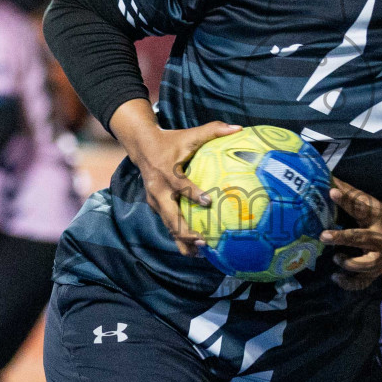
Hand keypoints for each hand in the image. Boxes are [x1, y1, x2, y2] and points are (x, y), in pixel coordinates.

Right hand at [111, 99, 239, 256]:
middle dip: (185, 231)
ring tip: (201, 253)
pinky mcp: (155, 207)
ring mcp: (155, 201)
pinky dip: (179, 237)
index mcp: (167, 173)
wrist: (142, 146)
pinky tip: (195, 250)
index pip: (180, 186)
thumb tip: (239, 128)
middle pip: (170, 216)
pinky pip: (167, 224)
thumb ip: (214, 130)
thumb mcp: (190, 134)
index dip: (193, 194)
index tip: (208, 201)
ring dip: (183, 240)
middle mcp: (158, 190)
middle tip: (203, 241)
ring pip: (168, 225)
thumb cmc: (172, 141)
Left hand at [322, 179, 381, 290]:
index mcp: (377, 217)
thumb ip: (350, 194)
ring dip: (349, 263)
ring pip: (366, 264)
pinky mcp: (377, 271)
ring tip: (336, 258)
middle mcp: (380, 237)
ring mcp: (379, 256)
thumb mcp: (372, 205)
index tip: (331, 191)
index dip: (346, 199)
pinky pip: (364, 281)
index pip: (361, 206)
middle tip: (323, 235)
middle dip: (343, 238)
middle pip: (361, 238)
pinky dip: (349, 282)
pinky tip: (336, 277)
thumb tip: (327, 176)